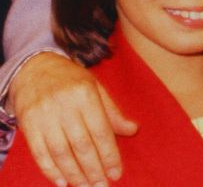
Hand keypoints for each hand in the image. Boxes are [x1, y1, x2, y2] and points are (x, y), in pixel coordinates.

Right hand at [10, 52, 136, 186]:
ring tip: (86, 186)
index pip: (100, 131)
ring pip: (60, 151)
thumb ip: (112, 112)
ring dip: (74, 173)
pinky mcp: (28, 124)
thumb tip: (133, 130)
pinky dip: (50, 170)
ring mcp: (44, 115)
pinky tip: (62, 182)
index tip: (116, 173)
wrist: (35, 68)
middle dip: (93, 169)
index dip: (109, 155)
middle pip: (81, 144)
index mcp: (86, 95)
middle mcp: (64, 105)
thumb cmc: (71, 80)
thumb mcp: (96, 88)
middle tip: (103, 185)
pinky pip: (39, 152)